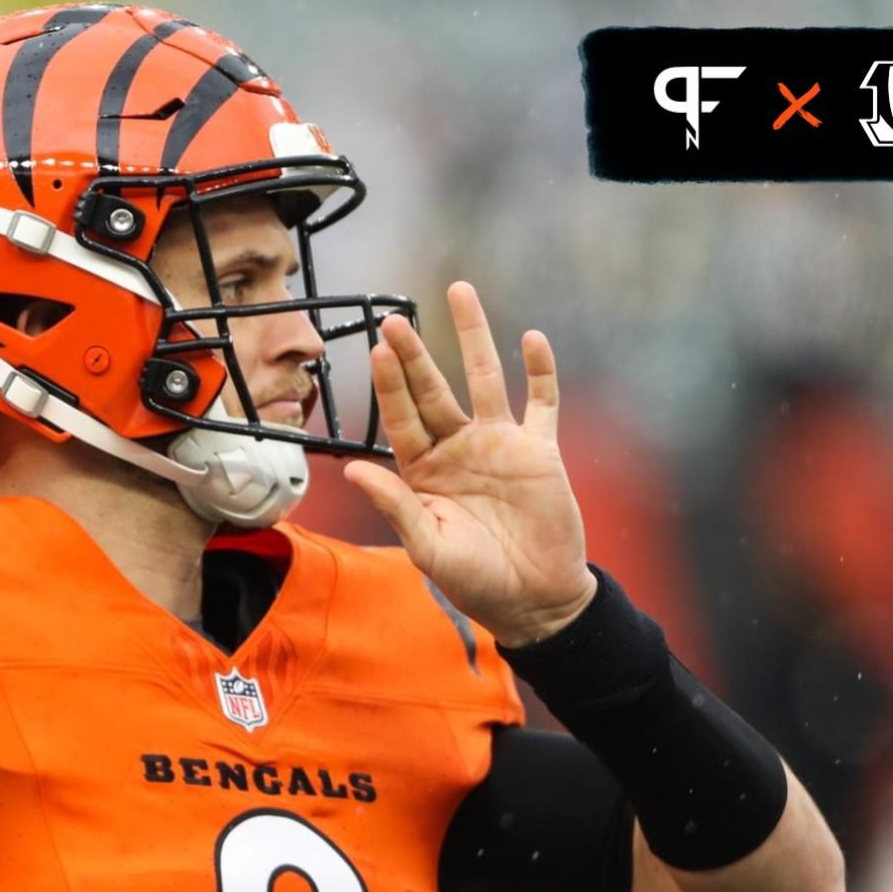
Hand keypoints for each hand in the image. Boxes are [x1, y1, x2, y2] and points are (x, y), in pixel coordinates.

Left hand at [343, 282, 595, 645]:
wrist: (535, 599)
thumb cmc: (474, 580)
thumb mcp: (427, 546)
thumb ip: (395, 505)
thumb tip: (351, 469)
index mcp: (423, 471)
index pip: (401, 418)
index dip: (390, 385)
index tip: (376, 350)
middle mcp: (458, 448)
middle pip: (433, 390)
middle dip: (415, 355)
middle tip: (395, 319)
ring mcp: (500, 444)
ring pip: (485, 378)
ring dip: (474, 336)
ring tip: (459, 291)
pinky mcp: (539, 450)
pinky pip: (541, 402)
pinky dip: (540, 371)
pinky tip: (532, 338)